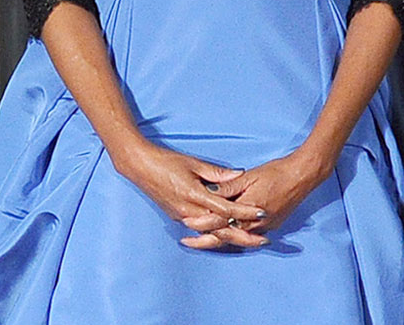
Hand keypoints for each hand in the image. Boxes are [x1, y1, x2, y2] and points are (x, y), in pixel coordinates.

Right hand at [115, 139, 268, 249]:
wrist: (140, 167)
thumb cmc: (166, 161)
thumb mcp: (193, 163)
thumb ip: (216, 173)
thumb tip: (239, 174)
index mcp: (195, 196)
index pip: (226, 209)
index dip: (245, 212)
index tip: (262, 212)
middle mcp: (190, 211)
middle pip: (221, 229)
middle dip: (243, 236)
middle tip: (263, 240)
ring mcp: (183, 217)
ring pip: (211, 233)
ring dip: (231, 237)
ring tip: (249, 240)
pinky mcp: (178, 217)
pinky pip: (200, 230)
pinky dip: (215, 234)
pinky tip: (226, 236)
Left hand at [179, 148, 326, 249]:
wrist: (301, 177)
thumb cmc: (275, 173)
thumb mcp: (248, 176)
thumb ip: (228, 187)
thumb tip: (208, 192)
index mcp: (246, 210)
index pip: (219, 221)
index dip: (201, 223)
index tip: (185, 223)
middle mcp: (254, 224)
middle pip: (224, 237)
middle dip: (204, 241)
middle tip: (187, 242)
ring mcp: (263, 228)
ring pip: (235, 238)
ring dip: (217, 240)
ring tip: (200, 240)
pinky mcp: (269, 226)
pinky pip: (246, 236)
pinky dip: (233, 237)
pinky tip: (223, 236)